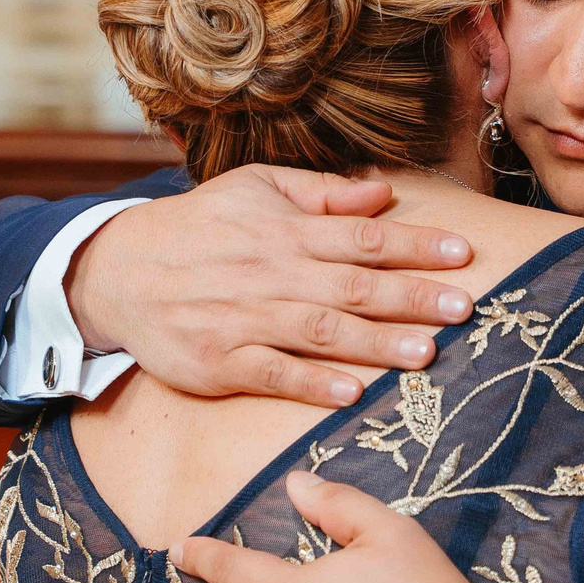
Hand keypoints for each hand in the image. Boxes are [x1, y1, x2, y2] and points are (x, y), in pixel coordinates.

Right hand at [69, 165, 476, 406]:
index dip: (414, 246)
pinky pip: (273, 374)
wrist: (119, 271)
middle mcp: (271, 275)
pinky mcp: (220, 362)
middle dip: (412, 297)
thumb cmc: (200, 227)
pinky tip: (352, 392)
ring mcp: (245, 320)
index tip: (463, 253)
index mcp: (286, 232)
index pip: (363, 237)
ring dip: (376, 344)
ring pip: (320, 332)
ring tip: (426, 353)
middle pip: (352, 286)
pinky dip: (312, 383)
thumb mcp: (255, 190)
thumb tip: (382, 193)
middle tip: (464, 307)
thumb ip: (321, 194)